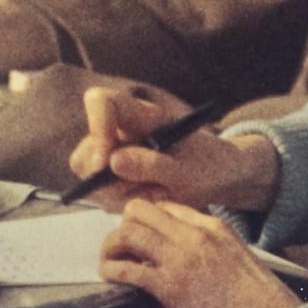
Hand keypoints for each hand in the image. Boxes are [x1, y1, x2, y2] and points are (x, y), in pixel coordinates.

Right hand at [69, 86, 279, 214]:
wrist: (222, 179)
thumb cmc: (209, 166)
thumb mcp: (189, 169)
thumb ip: (153, 164)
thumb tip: (112, 162)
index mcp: (139, 116)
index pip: (100, 102)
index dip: (97, 128)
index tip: (107, 162)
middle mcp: (120, 133)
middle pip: (85, 151)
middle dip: (106, 178)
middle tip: (140, 190)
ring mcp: (114, 157)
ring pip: (93, 180)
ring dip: (124, 195)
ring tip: (160, 193)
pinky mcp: (116, 181)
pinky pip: (105, 198)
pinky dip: (128, 204)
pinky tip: (154, 199)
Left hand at [100, 198, 300, 307]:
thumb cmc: (259, 299)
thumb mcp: (237, 256)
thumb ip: (211, 246)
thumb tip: (184, 251)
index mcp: (212, 225)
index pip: (165, 204)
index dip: (146, 218)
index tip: (139, 234)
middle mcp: (193, 235)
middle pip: (139, 210)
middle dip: (124, 225)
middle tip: (120, 245)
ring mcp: (180, 259)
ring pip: (127, 233)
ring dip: (111, 246)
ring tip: (109, 260)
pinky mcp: (170, 286)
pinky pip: (128, 268)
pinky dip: (112, 270)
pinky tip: (109, 276)